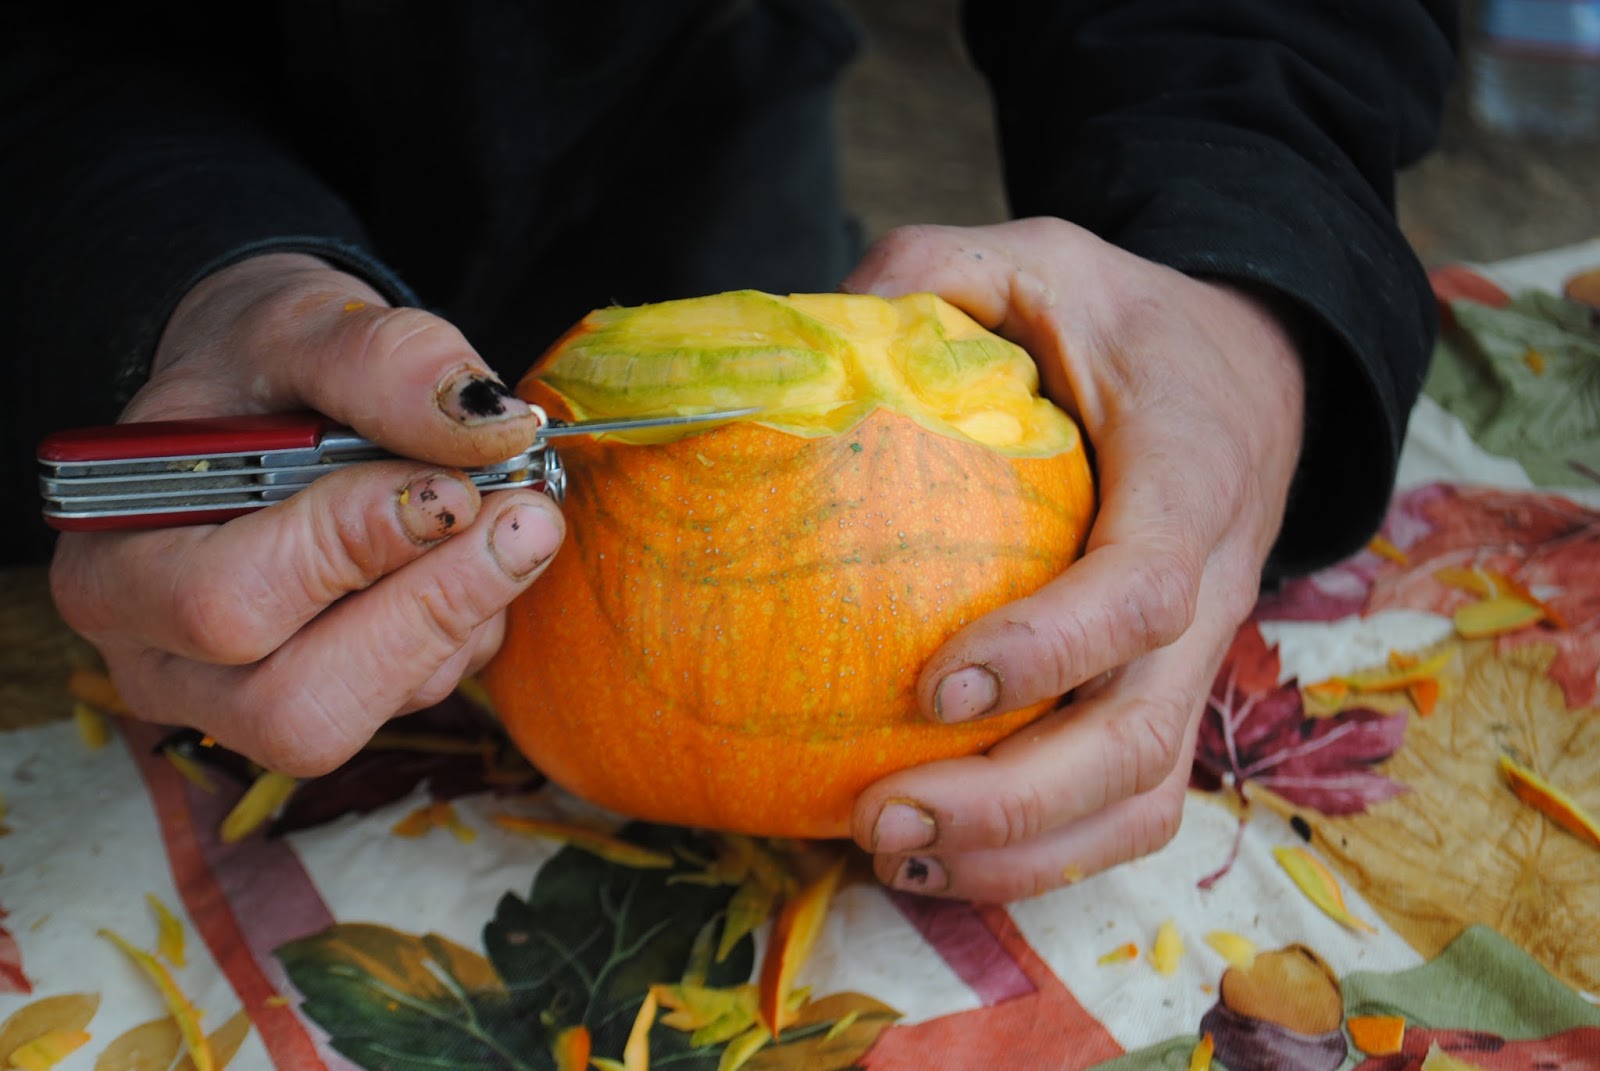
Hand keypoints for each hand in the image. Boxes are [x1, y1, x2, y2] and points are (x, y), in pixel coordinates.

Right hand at [49, 254, 565, 774]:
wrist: (273, 394)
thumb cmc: (261, 367)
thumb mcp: (304, 327)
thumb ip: (381, 360)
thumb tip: (490, 423)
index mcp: (114, 567)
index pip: (224, 605)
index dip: (350, 550)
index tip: (450, 485)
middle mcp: (165, 659)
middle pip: (295, 707)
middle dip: (427, 611)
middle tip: (520, 519)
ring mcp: (245, 700)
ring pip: (370, 714)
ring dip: (463, 616)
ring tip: (512, 516)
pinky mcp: (334, 702)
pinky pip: (417, 698)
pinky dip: (470, 624)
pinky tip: (473, 548)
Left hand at [843, 219, 1304, 900]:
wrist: (1246, 376)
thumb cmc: (1131, 324)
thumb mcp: (1044, 257)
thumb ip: (938, 270)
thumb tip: (814, 327)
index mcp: (1191, 477)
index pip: (1144, 588)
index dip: (1050, 650)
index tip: (932, 685)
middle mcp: (1212, 588)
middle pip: (1139, 736)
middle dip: (1014, 802)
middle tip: (879, 814)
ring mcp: (1196, 658)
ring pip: (1141, 797)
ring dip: (1024, 853)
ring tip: (891, 852)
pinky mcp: (1166, 695)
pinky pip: (1127, 805)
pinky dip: (1041, 855)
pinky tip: (934, 853)